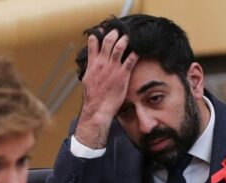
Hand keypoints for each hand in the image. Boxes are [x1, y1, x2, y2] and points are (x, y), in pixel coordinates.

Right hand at [74, 29, 138, 148]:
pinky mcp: (122, 75)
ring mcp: (113, 68)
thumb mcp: (87, 80)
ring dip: (125, 40)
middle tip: (118, 31)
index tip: (102, 31)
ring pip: (119, 47)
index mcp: (93, 64)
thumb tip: (91, 64)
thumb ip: (91, 69)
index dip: (98, 35)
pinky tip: (139, 49)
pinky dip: (135, 53)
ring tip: (128, 37)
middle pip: (108, 41)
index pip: (93, 44)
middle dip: (114, 34)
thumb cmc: (93, 97)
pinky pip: (131, 60)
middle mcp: (102, 64)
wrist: (98, 109)